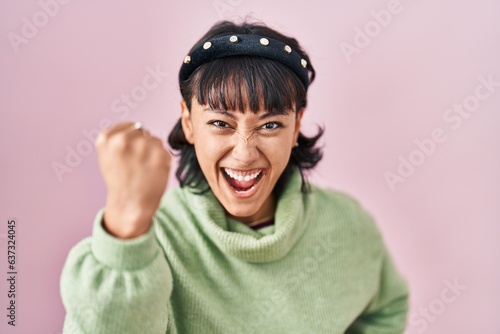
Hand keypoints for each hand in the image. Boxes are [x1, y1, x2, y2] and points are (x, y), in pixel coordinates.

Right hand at [95, 122, 170, 238]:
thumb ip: (118, 138)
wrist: (130, 205)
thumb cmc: (120, 180)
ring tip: (144, 169)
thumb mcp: (107, 156)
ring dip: (153, 152)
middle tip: (136, 165)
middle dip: (142, 145)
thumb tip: (138, 127)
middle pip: (142, 132)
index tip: (128, 155)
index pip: (129, 126)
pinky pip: (165, 151)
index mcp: (107, 139)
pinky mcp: (160, 156)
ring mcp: (143, 147)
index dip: (131, 140)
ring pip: (155, 140)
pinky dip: (162, 161)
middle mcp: (123, 140)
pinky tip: (153, 173)